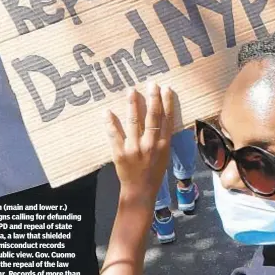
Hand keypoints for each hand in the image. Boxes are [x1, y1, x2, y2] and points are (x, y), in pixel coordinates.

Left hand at [105, 83, 173, 199]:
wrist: (140, 191)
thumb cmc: (154, 171)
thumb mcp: (165, 154)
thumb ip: (163, 136)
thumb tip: (163, 116)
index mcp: (163, 144)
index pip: (167, 119)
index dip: (167, 103)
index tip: (166, 88)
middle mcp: (150, 144)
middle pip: (152, 117)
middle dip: (153, 99)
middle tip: (152, 84)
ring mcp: (134, 148)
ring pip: (134, 122)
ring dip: (133, 105)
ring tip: (131, 91)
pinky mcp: (120, 153)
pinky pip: (114, 135)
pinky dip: (110, 123)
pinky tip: (107, 111)